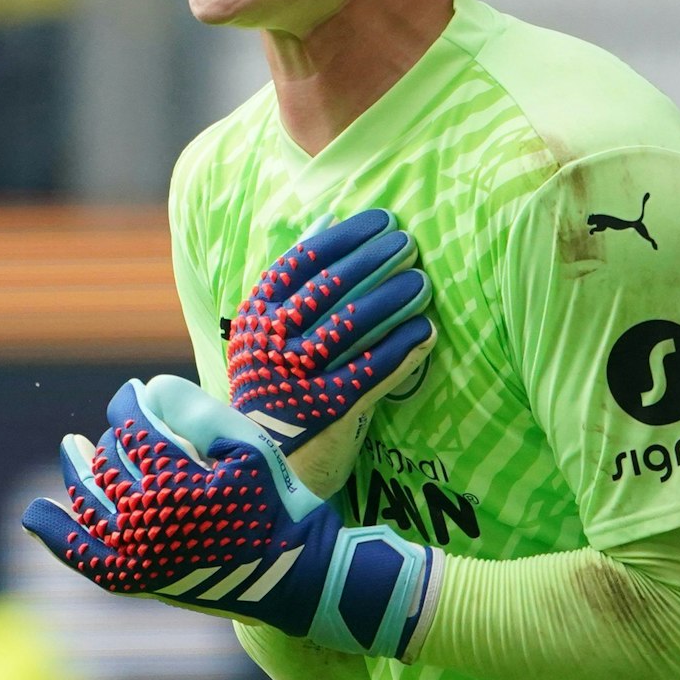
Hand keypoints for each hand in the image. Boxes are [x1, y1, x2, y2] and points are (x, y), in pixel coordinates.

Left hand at [22, 375, 440, 658]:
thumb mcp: (247, 445)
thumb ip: (195, 409)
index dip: (127, 402)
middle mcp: (144, 518)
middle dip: (112, 435)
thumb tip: (146, 390)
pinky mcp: (135, 580)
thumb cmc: (274, 500)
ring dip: (77, 469)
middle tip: (122, 426)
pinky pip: (82, 555)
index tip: (133, 393)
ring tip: (70, 448)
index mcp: (171, 479)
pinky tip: (35, 513)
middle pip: (109, 459)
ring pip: (91, 498)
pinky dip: (54, 532)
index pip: (130, 425)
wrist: (293, 574)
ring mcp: (135, 553)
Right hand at [227, 210, 436, 497]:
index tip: (382, 221)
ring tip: (422, 283)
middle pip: (329, 289)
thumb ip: (296, 278)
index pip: (302, 262)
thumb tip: (326, 219)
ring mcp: (295, 377)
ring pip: (350, 327)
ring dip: (391, 300)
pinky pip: (370, 372)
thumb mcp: (267, 330)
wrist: (262, 461)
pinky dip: (400, 350)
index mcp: (255, 316)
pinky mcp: (323, 411)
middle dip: (374, 261)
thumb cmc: (274, 383)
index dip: (346, 237)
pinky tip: (424, 332)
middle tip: (409, 244)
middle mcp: (270, 343)